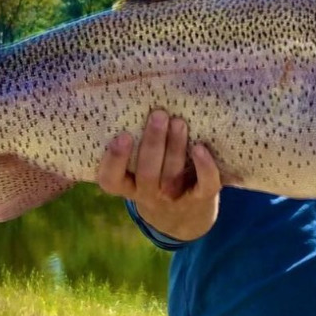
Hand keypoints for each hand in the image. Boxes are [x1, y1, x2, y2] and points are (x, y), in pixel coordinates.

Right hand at [97, 109, 220, 240]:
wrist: (185, 218)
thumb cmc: (155, 179)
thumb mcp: (135, 171)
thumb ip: (133, 147)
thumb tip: (134, 97)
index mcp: (127, 185)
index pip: (110, 179)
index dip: (114, 160)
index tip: (123, 136)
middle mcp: (147, 194)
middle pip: (147, 172)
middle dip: (153, 142)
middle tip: (158, 115)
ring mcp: (174, 199)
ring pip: (173, 175)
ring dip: (175, 147)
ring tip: (178, 122)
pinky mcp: (200, 199)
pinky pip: (204, 185)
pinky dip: (204, 167)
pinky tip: (200, 148)